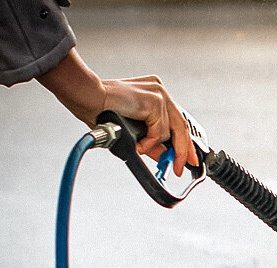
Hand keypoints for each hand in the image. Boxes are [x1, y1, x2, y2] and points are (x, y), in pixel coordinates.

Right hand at [37, 49, 197, 174]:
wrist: (88, 98)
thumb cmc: (102, 111)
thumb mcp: (133, 132)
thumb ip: (151, 142)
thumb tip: (165, 156)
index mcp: (154, 94)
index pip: (176, 121)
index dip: (184, 142)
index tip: (188, 158)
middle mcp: (159, 91)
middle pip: (180, 126)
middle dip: (182, 151)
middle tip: (180, 167)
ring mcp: (159, 94)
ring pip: (169, 132)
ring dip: (153, 144)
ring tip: (138, 144)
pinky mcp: (155, 101)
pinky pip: (159, 132)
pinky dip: (149, 141)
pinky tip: (138, 141)